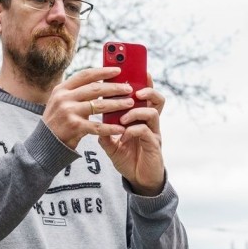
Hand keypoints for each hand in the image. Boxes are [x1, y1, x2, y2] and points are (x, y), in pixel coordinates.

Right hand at [42, 66, 134, 149]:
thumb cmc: (59, 121)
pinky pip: (97, 126)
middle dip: (114, 88)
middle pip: (95, 89)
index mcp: (62, 88)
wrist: (45, 142)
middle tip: (129, 88)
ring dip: (117, 104)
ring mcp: (68, 112)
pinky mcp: (74, 127)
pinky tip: (121, 128)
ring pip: (98, 106)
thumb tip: (103, 83)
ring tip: (129, 103)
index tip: (118, 70)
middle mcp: (64, 98)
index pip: (85, 75)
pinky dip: (110, 127)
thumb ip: (78, 92)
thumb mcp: (63, 101)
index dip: (103, 71)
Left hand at [99, 78, 165, 195]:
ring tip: (123, 116)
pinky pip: (146, 131)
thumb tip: (92, 118)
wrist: (138, 179)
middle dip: (146, 89)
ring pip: (152, 112)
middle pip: (156, 98)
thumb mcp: (112, 143)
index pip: (143, 94)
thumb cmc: (128, 158)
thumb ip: (105, 130)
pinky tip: (123, 136)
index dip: (142, 80)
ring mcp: (154, 133)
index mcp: (140, 117)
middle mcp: (150, 122)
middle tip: (133, 89)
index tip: (134, 69)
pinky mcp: (154, 145)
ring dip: (136, 111)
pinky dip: (133, 130)